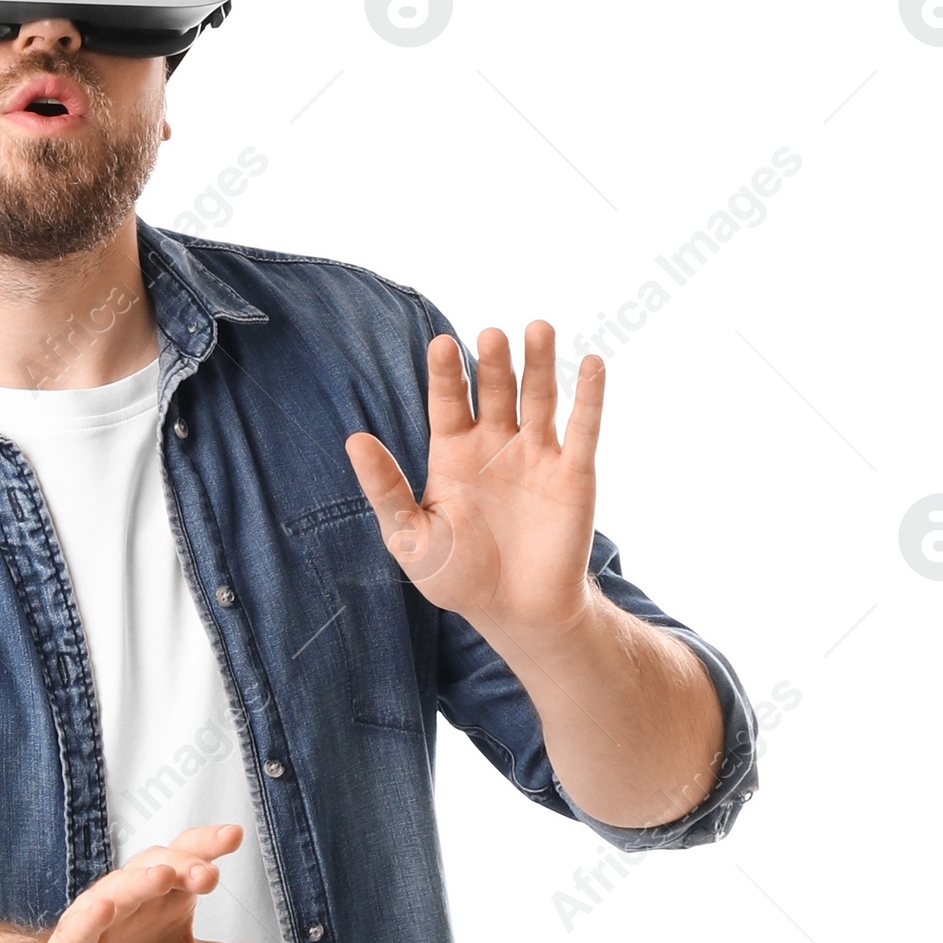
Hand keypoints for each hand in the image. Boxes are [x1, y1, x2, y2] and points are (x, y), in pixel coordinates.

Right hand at [7, 823, 287, 942]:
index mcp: (169, 898)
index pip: (190, 859)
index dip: (208, 844)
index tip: (235, 835)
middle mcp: (134, 897)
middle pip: (157, 864)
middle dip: (183, 864)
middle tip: (209, 874)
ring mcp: (98, 918)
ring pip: (118, 888)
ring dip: (141, 880)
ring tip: (165, 876)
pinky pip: (80, 925)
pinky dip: (92, 915)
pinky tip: (105, 909)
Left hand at [345, 322, 603, 640]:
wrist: (516, 613)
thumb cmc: (458, 577)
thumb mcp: (411, 537)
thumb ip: (385, 490)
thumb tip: (353, 440)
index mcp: (453, 452)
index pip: (448, 400)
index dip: (445, 374)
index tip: (439, 344)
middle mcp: (496, 443)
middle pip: (495, 389)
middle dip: (494, 362)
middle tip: (490, 335)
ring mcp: (537, 454)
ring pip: (539, 397)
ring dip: (539, 363)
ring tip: (537, 329)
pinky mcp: (574, 473)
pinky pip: (585, 428)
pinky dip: (590, 396)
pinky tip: (590, 364)